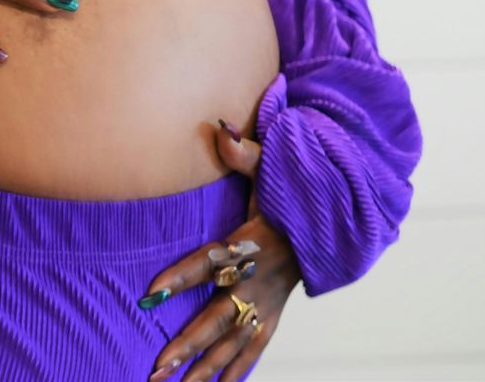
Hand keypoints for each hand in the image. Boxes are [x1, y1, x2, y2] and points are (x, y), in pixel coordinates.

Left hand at [140, 121, 302, 381]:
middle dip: (187, 343)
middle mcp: (259, 279)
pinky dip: (234, 371)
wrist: (334, 222)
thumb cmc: (292, 193)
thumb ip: (243, 152)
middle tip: (156, 366)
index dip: (182, 275)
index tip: (151, 291)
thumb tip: (219, 127)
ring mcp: (267, 303)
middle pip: (219, 316)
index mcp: (252, 243)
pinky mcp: (274, 315)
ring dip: (203, 367)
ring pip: (232, 342)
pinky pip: (253, 349)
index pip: (211, 260)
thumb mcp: (273, 167)